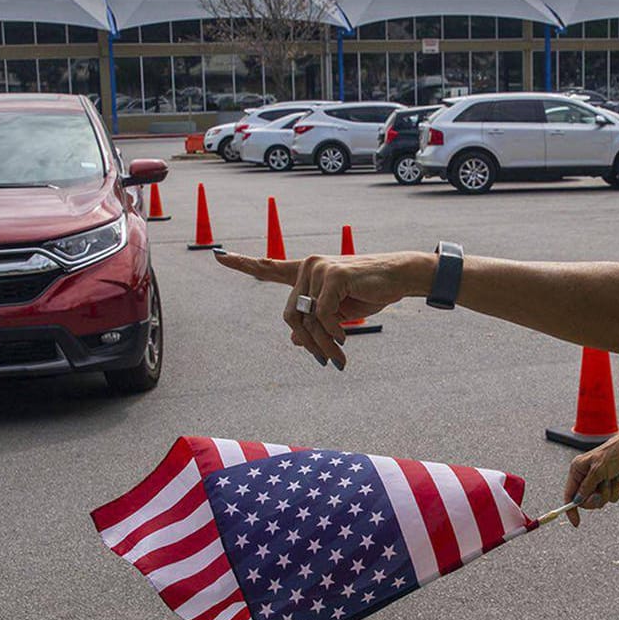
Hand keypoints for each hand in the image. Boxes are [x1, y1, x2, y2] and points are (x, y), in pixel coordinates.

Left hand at [214, 250, 431, 367]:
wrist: (399, 277)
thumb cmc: (369, 292)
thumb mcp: (340, 312)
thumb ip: (315, 322)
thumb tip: (293, 340)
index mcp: (306, 272)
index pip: (269, 267)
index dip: (243, 264)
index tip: (219, 257)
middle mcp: (307, 265)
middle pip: (291, 315)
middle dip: (309, 343)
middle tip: (328, 362)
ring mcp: (318, 267)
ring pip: (307, 319)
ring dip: (324, 345)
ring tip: (339, 359)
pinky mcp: (332, 274)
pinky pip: (323, 315)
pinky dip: (333, 332)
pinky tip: (345, 337)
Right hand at [562, 428, 618, 526]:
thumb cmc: (614, 453)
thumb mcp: (598, 470)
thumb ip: (587, 487)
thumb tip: (578, 501)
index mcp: (577, 470)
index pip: (570, 494)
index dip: (571, 509)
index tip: (576, 522)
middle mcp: (586, 477)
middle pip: (585, 501)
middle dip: (596, 498)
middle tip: (603, 489)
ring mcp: (598, 483)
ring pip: (600, 501)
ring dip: (609, 492)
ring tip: (613, 479)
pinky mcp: (610, 486)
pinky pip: (611, 498)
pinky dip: (616, 490)